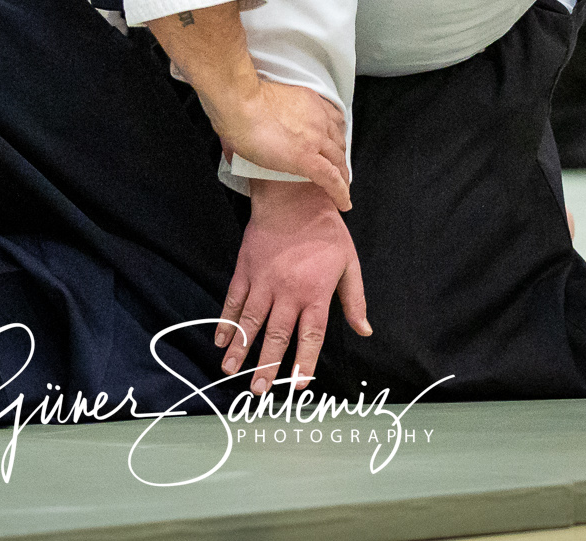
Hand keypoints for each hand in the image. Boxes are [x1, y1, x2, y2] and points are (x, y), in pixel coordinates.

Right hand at [149, 4, 350, 209]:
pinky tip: (343, 202)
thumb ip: (269, 109)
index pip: (332, 119)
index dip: (335, 134)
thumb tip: (253, 123)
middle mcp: (318, 119)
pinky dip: (340, 191)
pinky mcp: (308, 159)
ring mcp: (315, 139)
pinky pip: (331, 178)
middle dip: (339, 155)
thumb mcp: (266, 97)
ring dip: (342, 174)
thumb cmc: (242, 99)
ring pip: (338, 160)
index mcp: (309, 101)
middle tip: (337, 167)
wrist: (239, 104)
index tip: (332, 143)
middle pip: (338, 141)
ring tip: (342, 187)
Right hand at [217, 178, 370, 396]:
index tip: (297, 384)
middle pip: (276, 336)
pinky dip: (225, 322)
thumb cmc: (325, 231)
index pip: (310, 336)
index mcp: (315, 293)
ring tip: (230, 372)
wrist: (293, 195)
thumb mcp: (349, 263)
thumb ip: (354, 300)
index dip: (304, 362)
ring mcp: (263, 281)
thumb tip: (364, 331)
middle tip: (258, 391)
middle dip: (266, 366)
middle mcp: (287, 292)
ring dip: (240, 350)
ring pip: (249, 322)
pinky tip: (221, 341)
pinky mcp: (245, 270)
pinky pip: (233, 300)